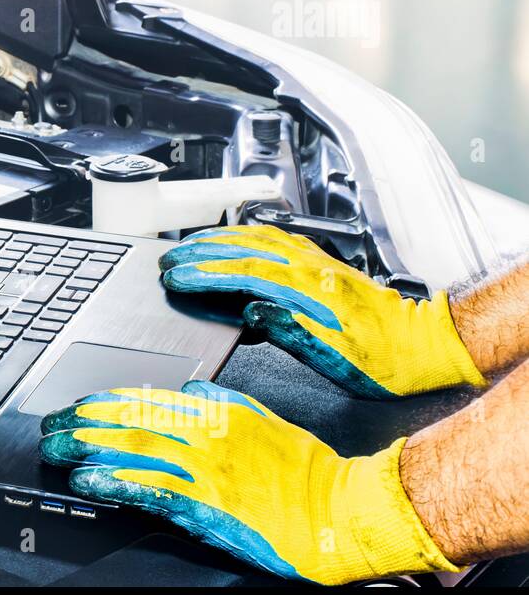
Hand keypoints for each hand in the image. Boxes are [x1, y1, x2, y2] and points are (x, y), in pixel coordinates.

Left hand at [39, 381, 459, 584]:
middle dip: (83, 424)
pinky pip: (150, 490)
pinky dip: (114, 483)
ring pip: (132, 450)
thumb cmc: (306, 471)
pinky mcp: (206, 505)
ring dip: (87, 450)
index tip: (78, 406)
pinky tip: (88, 481)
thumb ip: (219, 403)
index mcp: (218, 410)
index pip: (147, 398)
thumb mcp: (259, 419)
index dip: (106, 402)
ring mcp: (203, 470)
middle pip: (130, 421)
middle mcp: (205, 434)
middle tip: (51, 427)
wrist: (340, 510)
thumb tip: (185, 392)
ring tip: (56, 450)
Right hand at [157, 225, 485, 398]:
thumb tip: (252, 311)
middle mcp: (312, 269)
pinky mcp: (321, 263)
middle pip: (244, 248)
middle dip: (200, 253)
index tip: (175, 277)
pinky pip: (274, 238)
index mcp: (310, 291)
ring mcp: (316, 262)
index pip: (244, 273)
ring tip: (188, 246)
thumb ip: (289, 330)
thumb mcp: (335, 358)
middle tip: (168, 260)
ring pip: (257, 238)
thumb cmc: (384, 360)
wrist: (425, 344)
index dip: (204, 273)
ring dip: (217, 240)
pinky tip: (234, 237)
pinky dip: (245, 234)